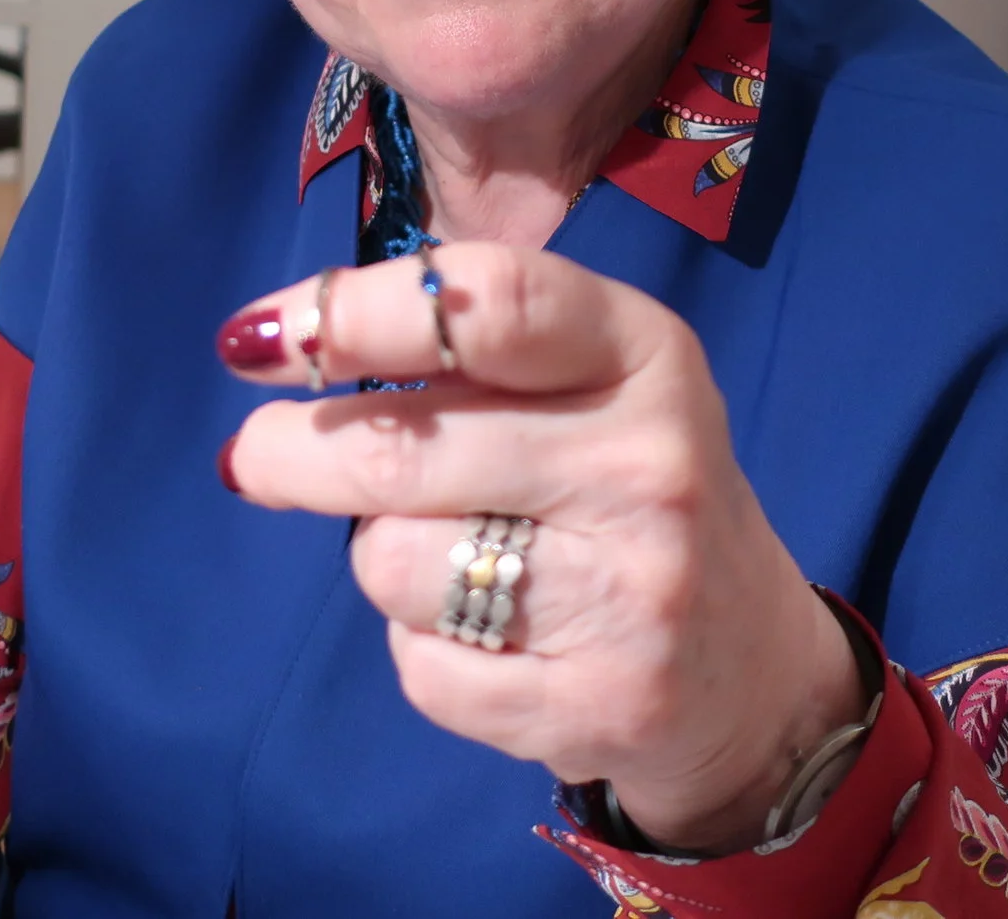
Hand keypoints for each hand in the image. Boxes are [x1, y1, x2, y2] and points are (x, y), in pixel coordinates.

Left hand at [215, 244, 866, 854]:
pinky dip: (422, 651)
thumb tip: (276, 344)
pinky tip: (488, 639)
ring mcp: (633, 590)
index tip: (258, 340)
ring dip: (383, 556)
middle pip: (403, 450)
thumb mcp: (587, 385)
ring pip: (393, 561)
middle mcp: (651, 461)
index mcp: (643, 353)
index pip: (484, 304)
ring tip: (453, 559)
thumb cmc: (622, 491)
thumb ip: (461, 349)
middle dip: (296, 453)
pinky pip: (422, 668)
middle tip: (256, 456)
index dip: (351, 314)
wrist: (751, 671)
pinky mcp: (601, 702)